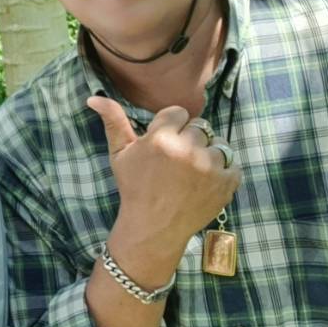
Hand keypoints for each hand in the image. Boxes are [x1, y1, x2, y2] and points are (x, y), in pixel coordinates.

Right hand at [88, 96, 240, 284]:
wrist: (153, 228)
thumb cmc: (134, 189)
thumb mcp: (119, 155)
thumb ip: (113, 122)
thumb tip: (94, 98)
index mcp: (160, 139)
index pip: (179, 113)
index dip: (171, 127)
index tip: (164, 145)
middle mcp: (187, 150)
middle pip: (200, 127)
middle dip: (189, 140)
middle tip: (176, 163)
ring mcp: (209, 167)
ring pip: (218, 144)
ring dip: (208, 155)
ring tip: (192, 173)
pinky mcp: (226, 183)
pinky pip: (233, 165)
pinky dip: (223, 172)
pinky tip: (205, 183)